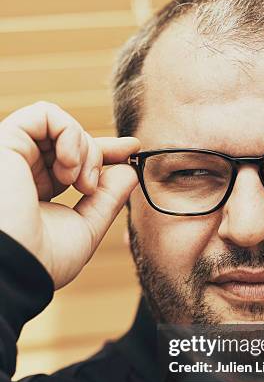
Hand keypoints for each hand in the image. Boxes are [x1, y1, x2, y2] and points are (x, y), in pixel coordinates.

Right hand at [0, 102, 139, 288]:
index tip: (133, 149)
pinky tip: (69, 166)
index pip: (74, 159)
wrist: (16, 268)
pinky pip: (45, 114)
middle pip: (71, 139)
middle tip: (90, 187)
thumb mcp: (87, 228)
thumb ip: (107, 198)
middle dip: (96, 154)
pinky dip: (68, 134)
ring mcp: (14, 154)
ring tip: (78, 181)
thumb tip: (128, 170)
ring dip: (83, 149)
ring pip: (60, 124)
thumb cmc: (44, 259)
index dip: (104, 151)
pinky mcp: (5, 141)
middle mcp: (23, 170)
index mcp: (38, 191)